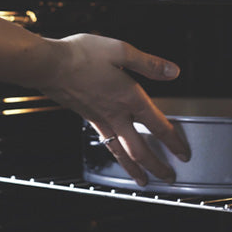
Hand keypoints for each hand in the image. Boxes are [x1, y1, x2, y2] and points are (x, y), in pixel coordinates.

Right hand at [37, 33, 190, 185]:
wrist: (48, 65)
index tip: (183, 153)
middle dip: (156, 165)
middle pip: (140, 149)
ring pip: (120, 151)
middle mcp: (115, 113)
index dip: (173, 141)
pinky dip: (114, 153)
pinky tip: (115, 152)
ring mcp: (99, 118)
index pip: (158, 125)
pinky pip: (105, 142)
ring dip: (134, 168)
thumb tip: (173, 71)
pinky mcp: (86, 116)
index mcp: (128, 97)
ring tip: (142, 180)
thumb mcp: (121, 51)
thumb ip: (148, 64)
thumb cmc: (81, 55)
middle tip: (168, 177)